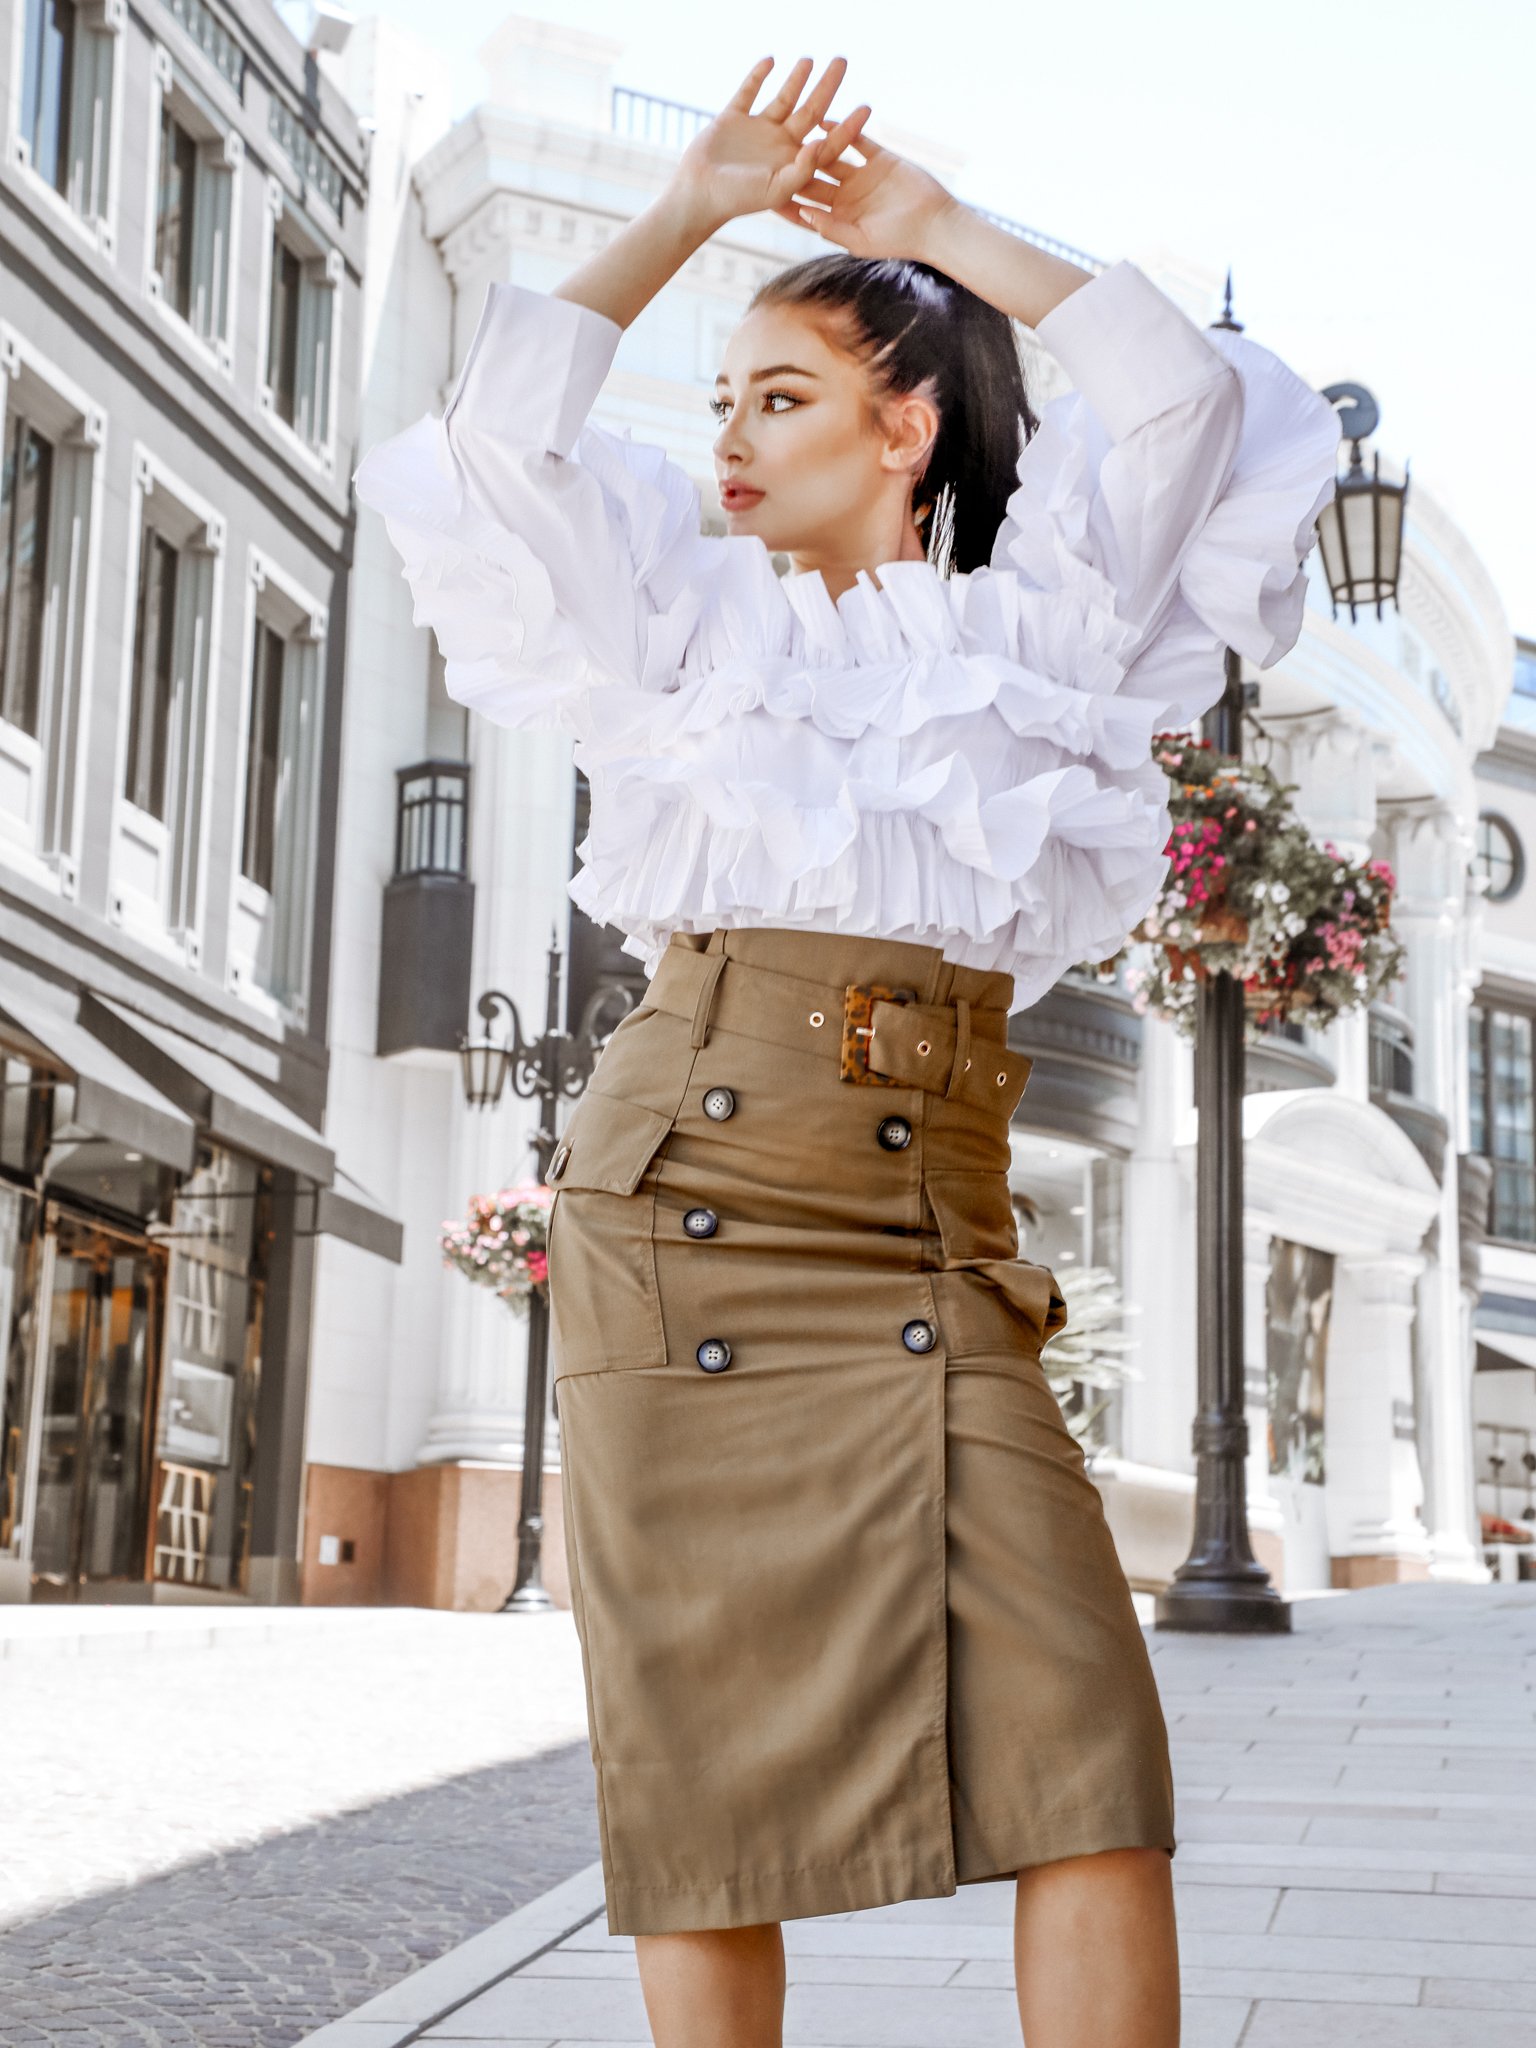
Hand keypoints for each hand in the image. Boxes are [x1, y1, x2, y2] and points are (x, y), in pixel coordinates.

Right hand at [668, 56, 872, 234]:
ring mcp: (757, 130)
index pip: (828, 141)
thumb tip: (822, 143)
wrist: (699, 195)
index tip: (867, 107)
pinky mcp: (733, 119)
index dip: (848, 126)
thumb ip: (801, 169)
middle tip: (842, 62)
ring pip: (783, 98)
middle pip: (810, 111)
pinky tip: (770, 61)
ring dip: (796, 79)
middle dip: (827, 87)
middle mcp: (779, 144)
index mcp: (794, 162)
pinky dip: (757, 76)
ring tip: (809, 60)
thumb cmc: (739, 200)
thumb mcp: (776, 189)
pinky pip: (748, 93)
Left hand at [776, 128, 956, 264]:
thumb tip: (802, 213)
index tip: (763, 194)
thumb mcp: (860, 238)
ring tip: (790, 130)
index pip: (805, 209)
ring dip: (814, 144)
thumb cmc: (899, 240)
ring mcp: (861, 176)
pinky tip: (823, 118)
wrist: (936, 223)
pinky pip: (857, 140)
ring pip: (832, 156)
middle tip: (765, 155)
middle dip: (792, 169)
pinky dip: (843, 128)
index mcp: (838, 218)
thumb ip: (831, 226)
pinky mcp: (879, 158)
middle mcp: (846, 197)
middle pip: (813, 180)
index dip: (785, 202)